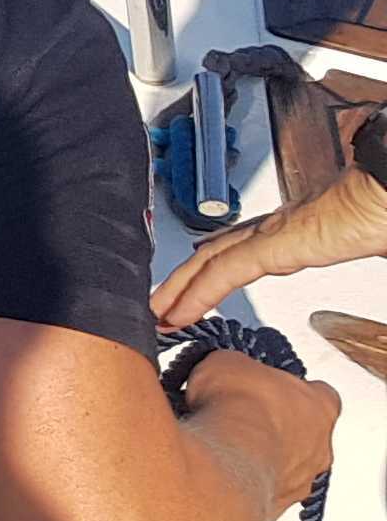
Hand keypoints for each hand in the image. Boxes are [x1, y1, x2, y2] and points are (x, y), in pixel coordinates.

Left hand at [154, 167, 386, 326]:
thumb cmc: (385, 206)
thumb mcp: (362, 238)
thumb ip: (349, 243)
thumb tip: (366, 246)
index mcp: (295, 226)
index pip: (239, 248)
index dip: (210, 270)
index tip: (193, 291)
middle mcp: (277, 226)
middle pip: (214, 254)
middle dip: (183, 282)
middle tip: (160, 306)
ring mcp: (273, 233)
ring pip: (209, 261)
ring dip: (178, 289)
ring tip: (157, 314)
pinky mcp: (276, 243)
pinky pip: (226, 271)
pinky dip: (197, 292)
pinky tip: (179, 312)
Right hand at [179, 349, 341, 519]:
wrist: (222, 457)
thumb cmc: (237, 409)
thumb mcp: (226, 362)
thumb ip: (233, 367)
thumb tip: (222, 369)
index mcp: (320, 405)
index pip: (318, 394)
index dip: (289, 391)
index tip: (266, 389)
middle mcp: (319, 446)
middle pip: (304, 435)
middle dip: (273, 428)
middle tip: (239, 420)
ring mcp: (300, 480)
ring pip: (284, 468)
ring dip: (257, 458)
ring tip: (221, 447)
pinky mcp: (274, 505)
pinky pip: (260, 491)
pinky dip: (240, 481)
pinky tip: (215, 470)